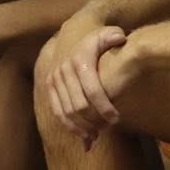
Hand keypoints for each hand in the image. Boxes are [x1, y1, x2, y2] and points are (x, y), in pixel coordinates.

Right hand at [39, 21, 136, 147]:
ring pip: (66, 111)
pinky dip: (69, 126)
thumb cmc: (96, 40)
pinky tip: (83, 135)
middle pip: (78, 105)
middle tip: (109, 127)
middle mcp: (64, 71)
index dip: (104, 107)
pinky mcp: (49, 86)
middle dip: (94, 120)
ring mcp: (54, 79)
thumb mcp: (106, 33)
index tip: (116, 118)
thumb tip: (120, 39)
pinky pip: (57, 111)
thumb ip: (114, 36)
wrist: (71, 35)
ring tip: (96, 136)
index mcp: (80, 60)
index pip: (92, 90)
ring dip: (81, 127)